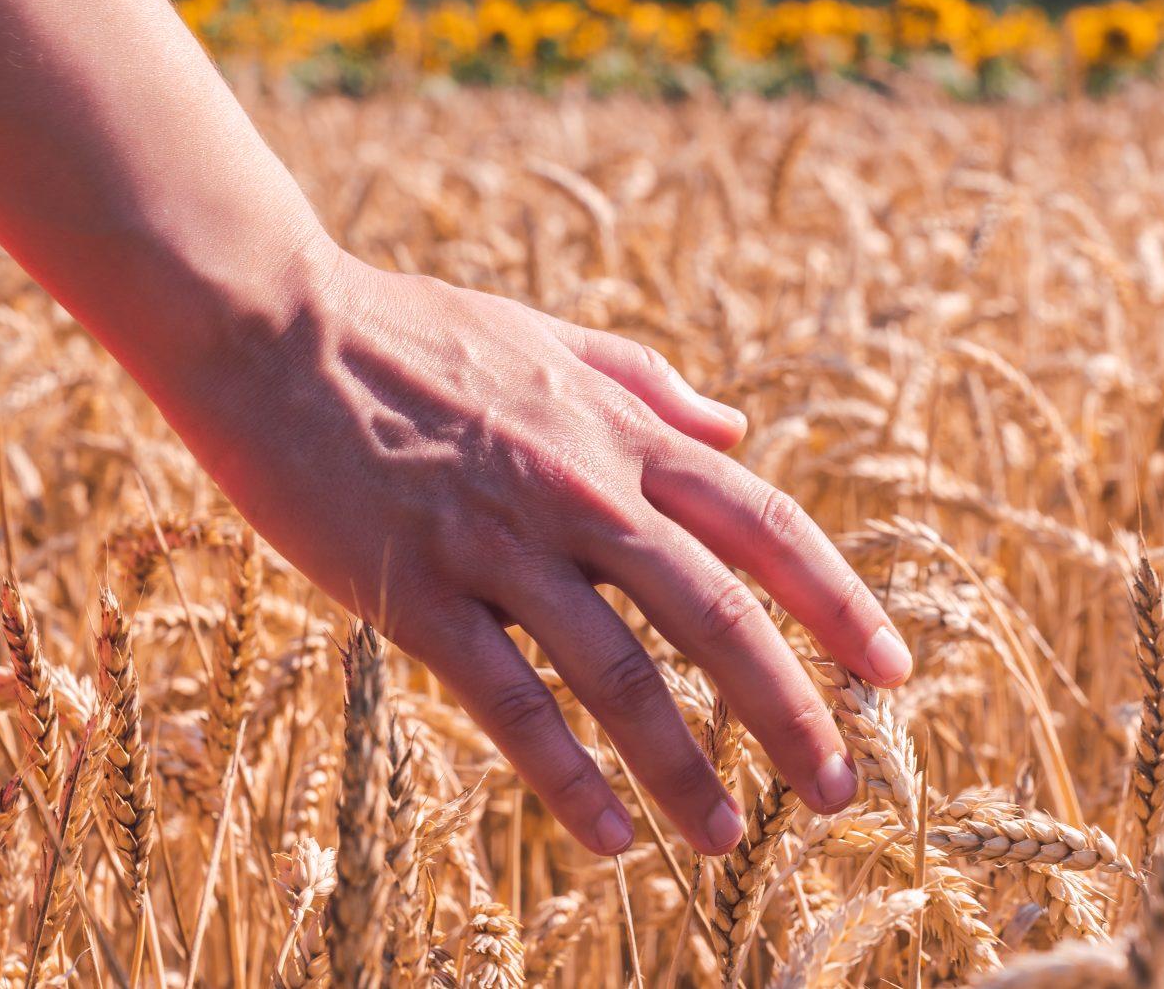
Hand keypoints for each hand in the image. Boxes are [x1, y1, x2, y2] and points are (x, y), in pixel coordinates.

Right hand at [143, 240, 910, 855]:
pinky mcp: (415, 589)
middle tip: (838, 788)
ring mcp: (500, 542)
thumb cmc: (415, 334)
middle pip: (717, 613)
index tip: (892, 672)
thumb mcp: (553, 339)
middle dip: (790, 708)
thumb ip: (650, 386)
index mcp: (626, 435)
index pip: (766, 526)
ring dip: (684, 767)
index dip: (838, 602)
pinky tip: (610, 838)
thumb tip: (736, 426)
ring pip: (620, 675)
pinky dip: (566, 776)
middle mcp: (585, 490)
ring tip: (728, 839)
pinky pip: (508, 702)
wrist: (272, 324)